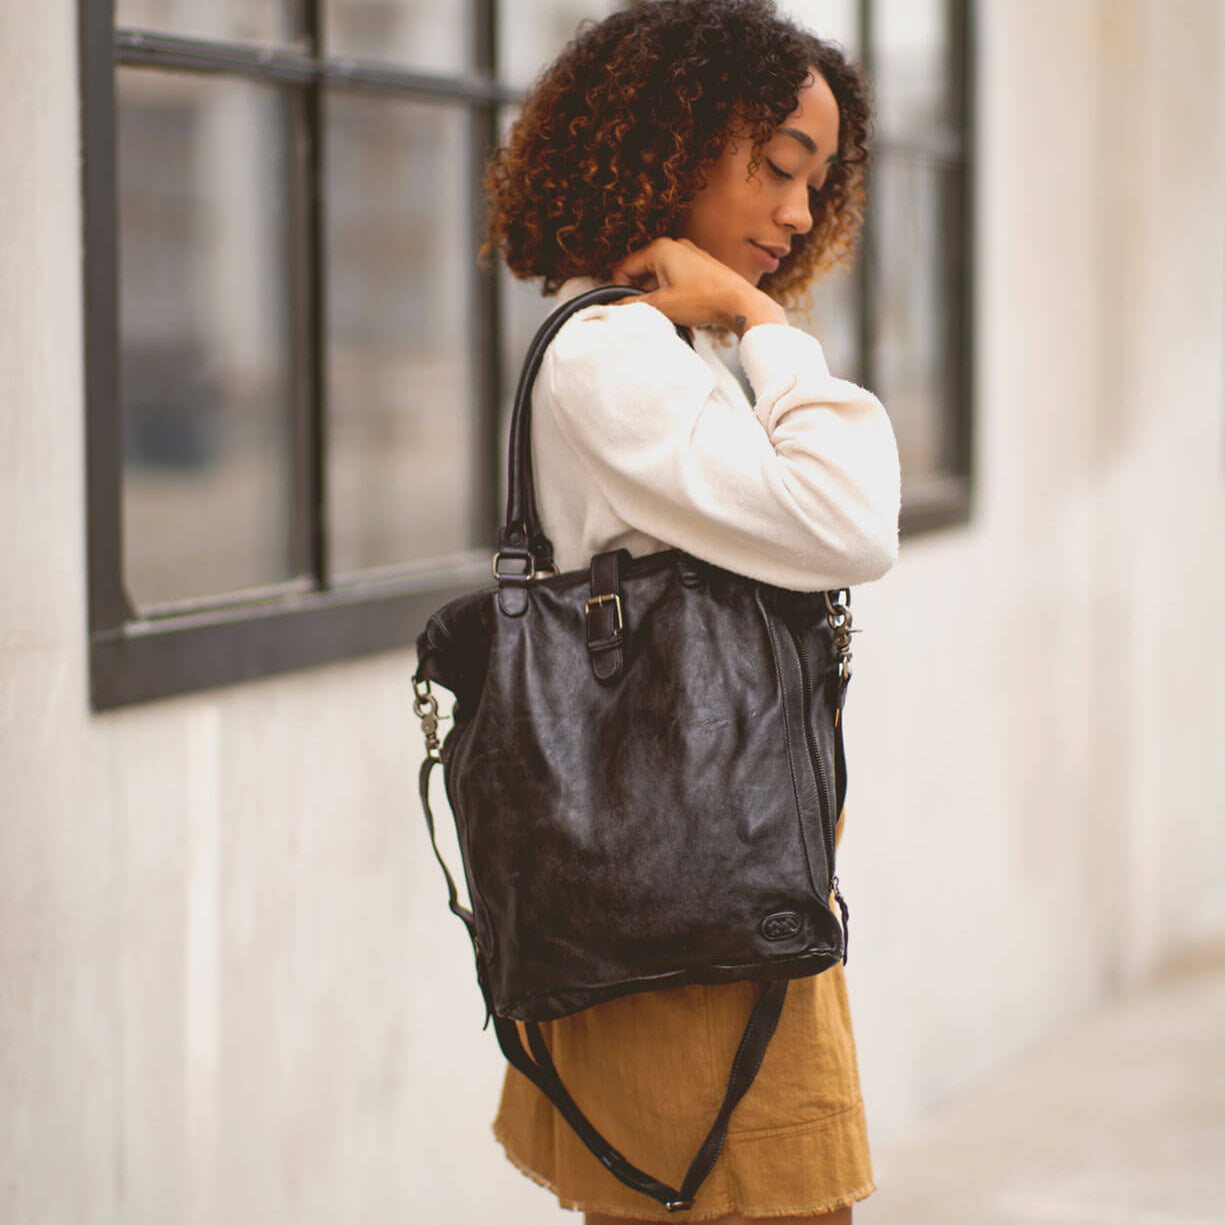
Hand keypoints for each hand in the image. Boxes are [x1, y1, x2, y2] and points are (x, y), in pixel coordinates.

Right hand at [609, 238, 786, 335]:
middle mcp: (674, 247)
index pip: (625, 268)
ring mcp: (689, 256)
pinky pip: (676, 280)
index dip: (620, 290)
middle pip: (643, 273)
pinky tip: (682, 313)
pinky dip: (673, 296)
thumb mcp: (662, 306)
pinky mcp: (700, 267)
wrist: (740, 303)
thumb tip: (615, 307)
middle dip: (642, 295)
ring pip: (660, 278)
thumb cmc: (705, 300)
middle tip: (649, 314)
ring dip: (659, 298)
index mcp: (660, 249)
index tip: (624, 307)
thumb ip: (634, 305)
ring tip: (669, 316)